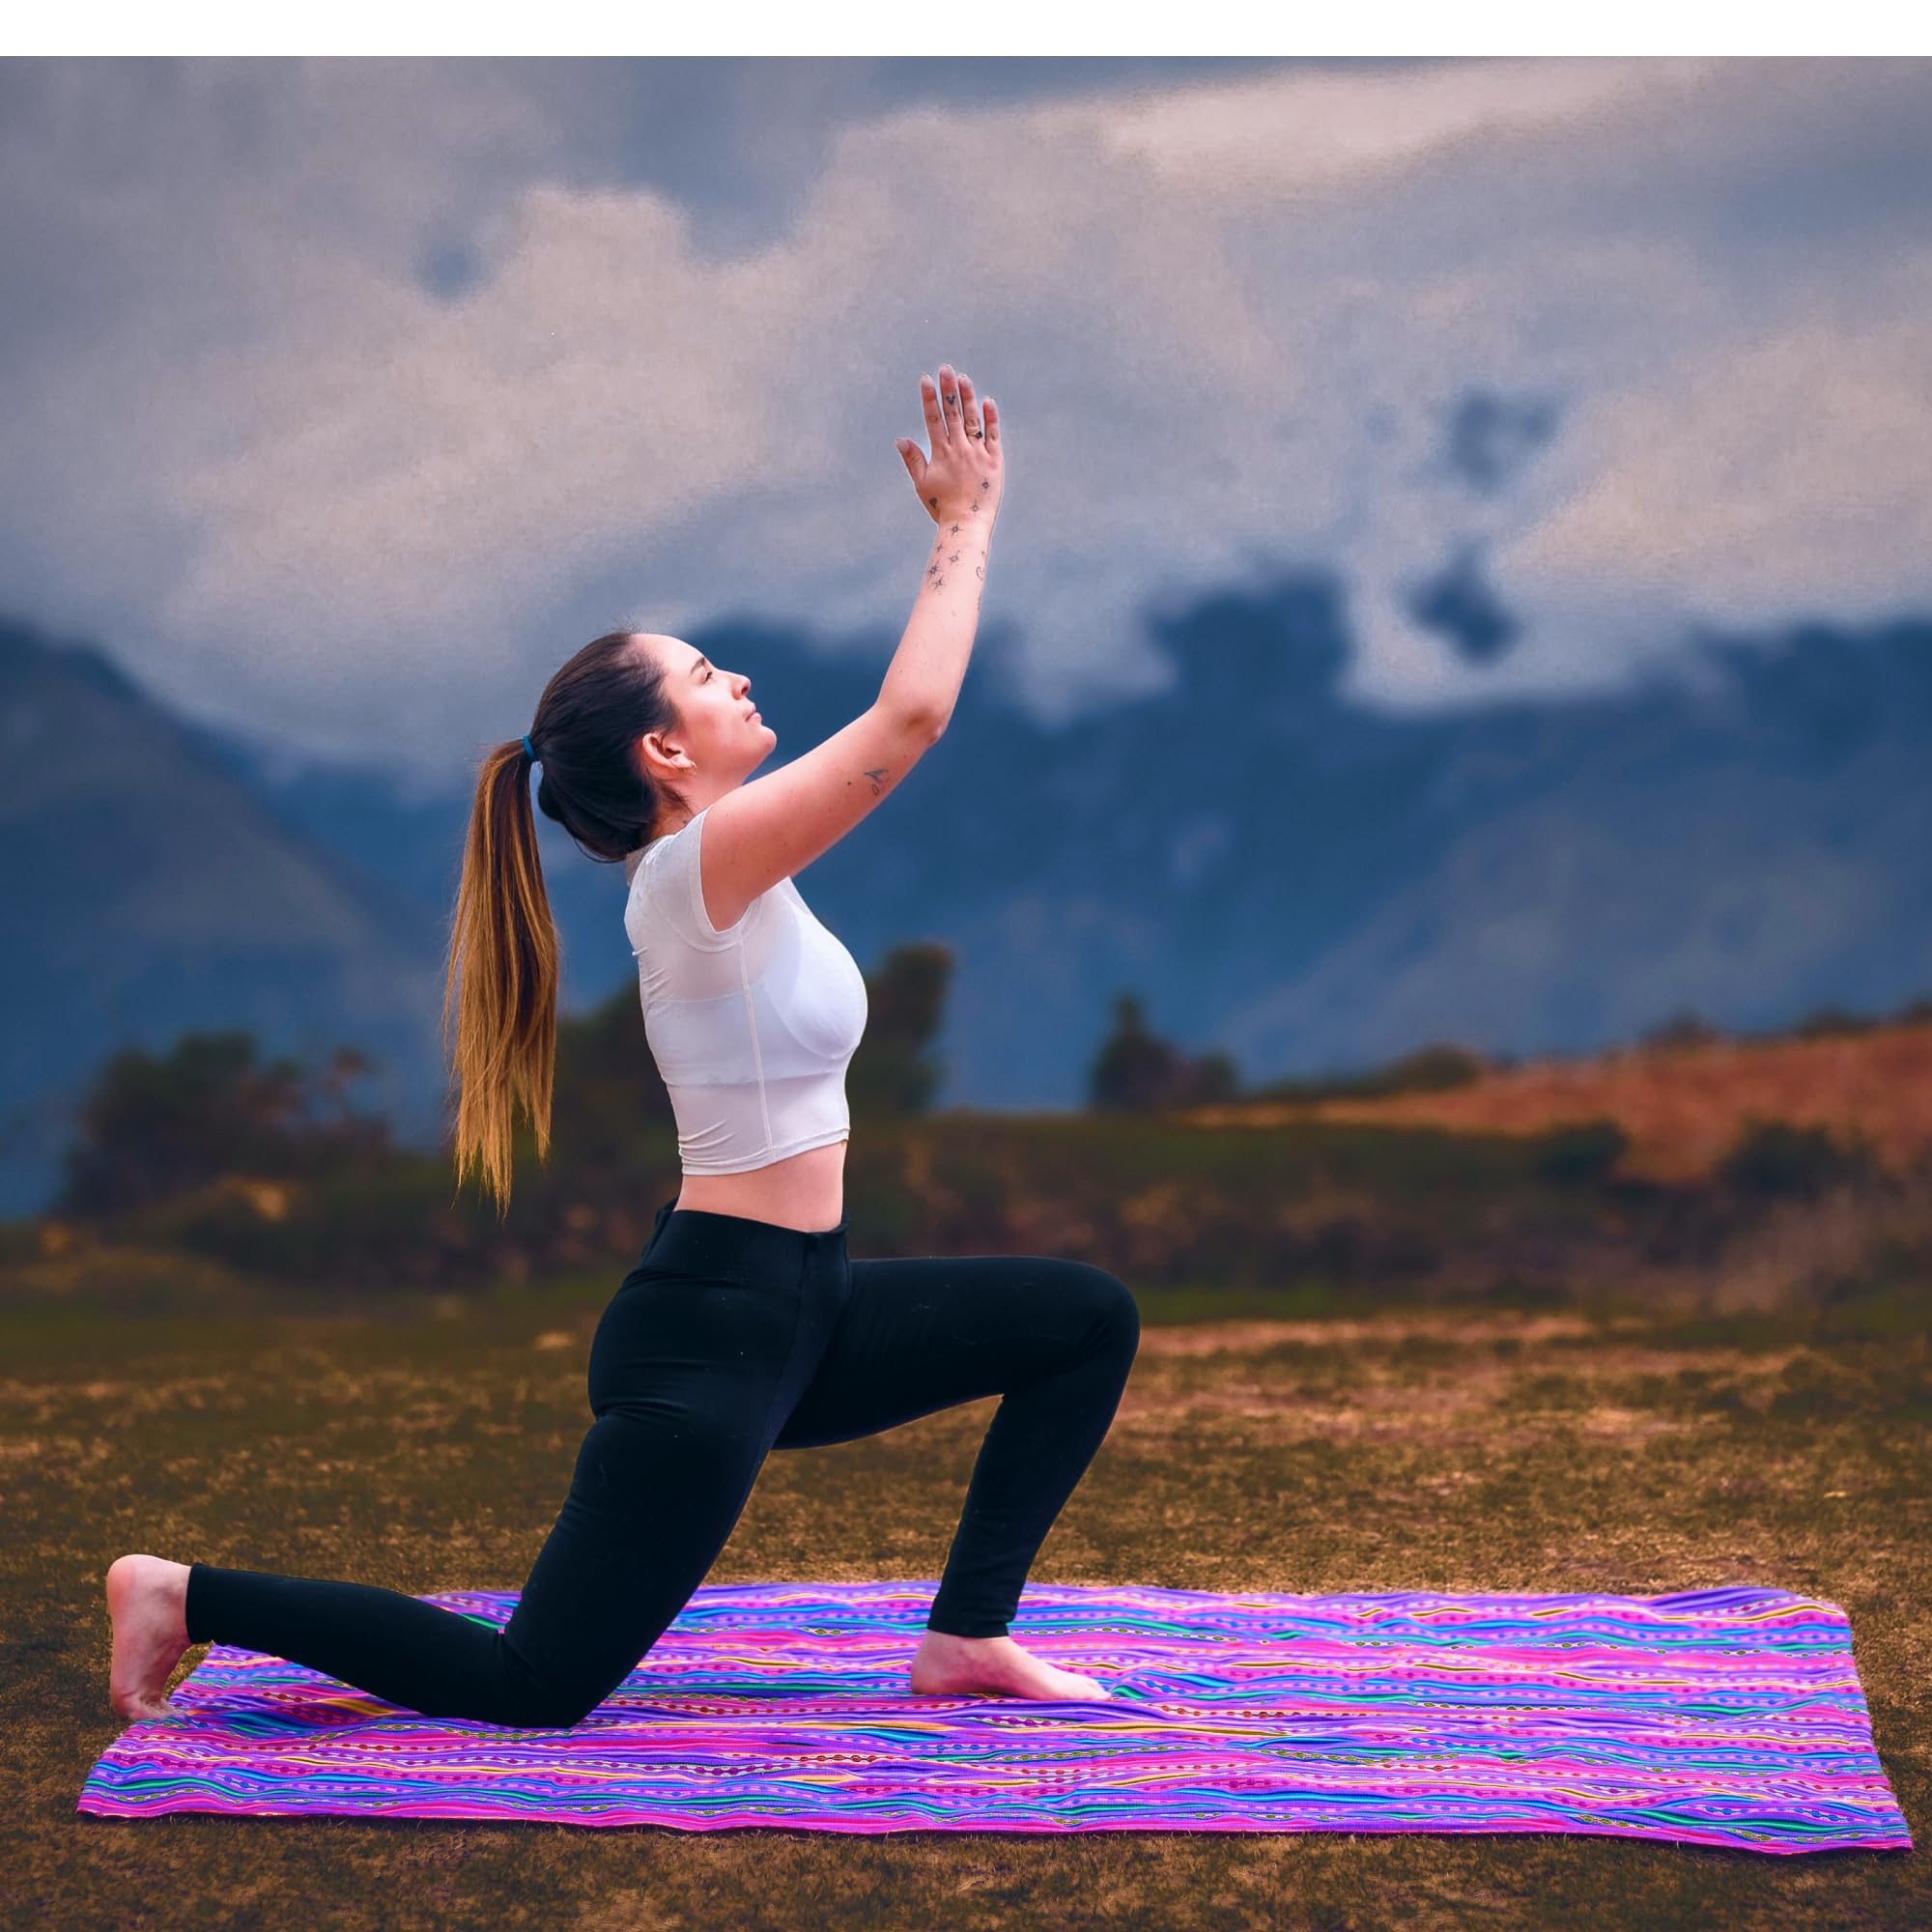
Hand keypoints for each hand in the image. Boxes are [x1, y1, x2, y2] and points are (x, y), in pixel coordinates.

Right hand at [896, 363, 1002, 527]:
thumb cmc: (943, 508)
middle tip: (945, 368)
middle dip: (948, 389)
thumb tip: (901, 439)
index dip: (929, 398)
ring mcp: (978, 454)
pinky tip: (987, 402)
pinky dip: (990, 418)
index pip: (933, 419)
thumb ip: (913, 460)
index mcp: (941, 454)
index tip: (925, 380)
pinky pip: (993, 435)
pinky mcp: (995, 461)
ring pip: (972, 420)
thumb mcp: (922, 485)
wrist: (967, 525)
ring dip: (967, 398)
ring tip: (963, 378)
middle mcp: (959, 450)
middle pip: (952, 413)